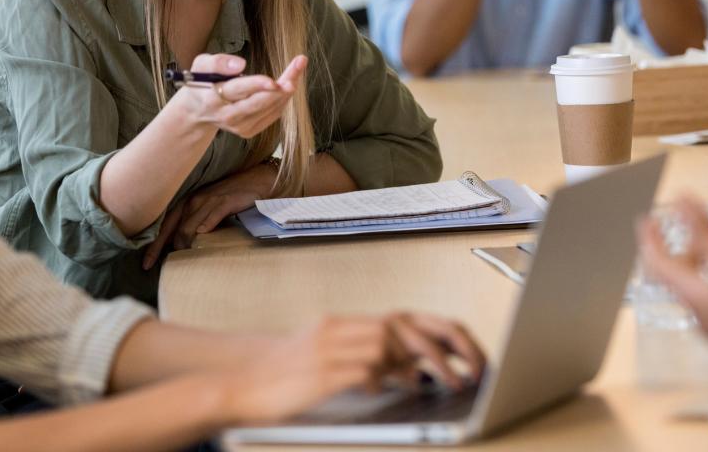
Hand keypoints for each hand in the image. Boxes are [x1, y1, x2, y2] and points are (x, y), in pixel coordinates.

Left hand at [142, 166, 274, 268]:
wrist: (256, 181)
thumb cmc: (230, 198)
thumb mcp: (208, 209)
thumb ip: (195, 223)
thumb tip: (182, 246)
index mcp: (187, 203)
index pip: (165, 226)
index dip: (154, 245)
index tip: (145, 264)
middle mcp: (194, 200)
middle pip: (172, 228)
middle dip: (160, 248)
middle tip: (152, 267)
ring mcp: (209, 200)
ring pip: (189, 225)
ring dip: (183, 243)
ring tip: (181, 260)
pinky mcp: (226, 200)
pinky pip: (212, 214)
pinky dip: (206, 225)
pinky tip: (202, 236)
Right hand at [170, 53, 306, 137]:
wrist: (198, 111)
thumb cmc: (202, 82)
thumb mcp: (201, 65)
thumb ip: (218, 62)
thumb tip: (241, 64)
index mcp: (214, 98)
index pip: (238, 91)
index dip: (257, 85)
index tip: (274, 80)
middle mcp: (228, 116)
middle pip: (259, 102)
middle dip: (281, 85)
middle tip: (298, 66)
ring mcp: (239, 126)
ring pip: (270, 108)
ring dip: (287, 88)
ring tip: (298, 66)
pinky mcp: (249, 131)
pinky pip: (273, 114)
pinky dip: (284, 98)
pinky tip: (289, 82)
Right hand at [224, 313, 485, 423]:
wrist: (242, 383)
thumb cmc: (288, 376)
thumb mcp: (332, 359)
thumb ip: (369, 359)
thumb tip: (411, 368)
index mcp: (343, 324)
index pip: (402, 318)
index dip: (438, 333)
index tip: (465, 352)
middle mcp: (338, 330)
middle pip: (400, 326)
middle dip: (439, 348)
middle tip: (465, 372)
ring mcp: (328, 350)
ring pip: (385, 343)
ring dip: (413, 365)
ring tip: (430, 383)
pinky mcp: (319, 374)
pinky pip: (362, 370)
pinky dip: (380, 380)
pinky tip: (383, 390)